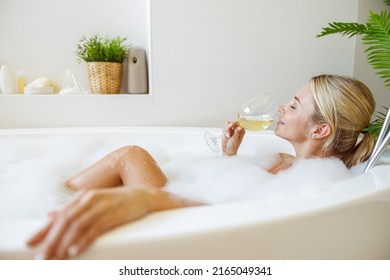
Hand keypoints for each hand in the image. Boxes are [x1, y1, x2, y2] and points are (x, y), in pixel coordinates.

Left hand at [26, 186, 154, 258]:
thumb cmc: (118, 201)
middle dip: (51, 240)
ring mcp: (102, 207)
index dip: (43, 229)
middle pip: (65, 221)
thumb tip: (49, 213)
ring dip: (63, 244)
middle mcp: (90, 200)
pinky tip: (75, 250)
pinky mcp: (114, 214)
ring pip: (77, 226)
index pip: (59, 215)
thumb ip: (72, 208)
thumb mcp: (93, 202)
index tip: (30, 243)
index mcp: (83, 197)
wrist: (144, 196)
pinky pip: (95, 228)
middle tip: (41, 257)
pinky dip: (83, 240)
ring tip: (54, 259)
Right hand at [221, 121, 245, 155]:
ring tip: (228, 134)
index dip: (237, 123)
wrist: (227, 150)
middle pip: (233, 122)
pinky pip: (224, 126)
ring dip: (227, 128)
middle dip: (230, 126)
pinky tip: (225, 134)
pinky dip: (224, 130)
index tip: (234, 124)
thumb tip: (239, 127)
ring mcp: (231, 129)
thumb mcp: (235, 140)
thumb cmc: (233, 146)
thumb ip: (237, 133)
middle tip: (229, 128)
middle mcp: (236, 129)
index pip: (240, 123)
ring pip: (228, 124)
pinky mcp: (226, 130)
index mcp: (241, 131)